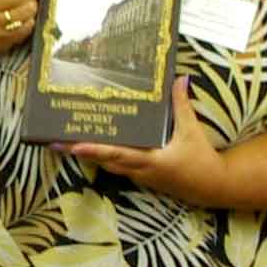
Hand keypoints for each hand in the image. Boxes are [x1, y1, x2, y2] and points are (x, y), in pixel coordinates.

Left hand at [66, 84, 231, 205]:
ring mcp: (139, 176)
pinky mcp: (141, 177)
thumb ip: (182, 105)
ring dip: (88, 155)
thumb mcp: (192, 130)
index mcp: (150, 161)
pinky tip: (93, 146)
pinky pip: (117, 166)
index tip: (72, 145)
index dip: (94, 150)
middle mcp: (139, 171)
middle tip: (55, 141)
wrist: (212, 187)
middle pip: (103, 161)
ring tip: (66, 142)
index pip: (116, 154)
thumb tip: (180, 79)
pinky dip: (103, 157)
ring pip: (108, 165)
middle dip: (79, 152)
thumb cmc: (201, 160)